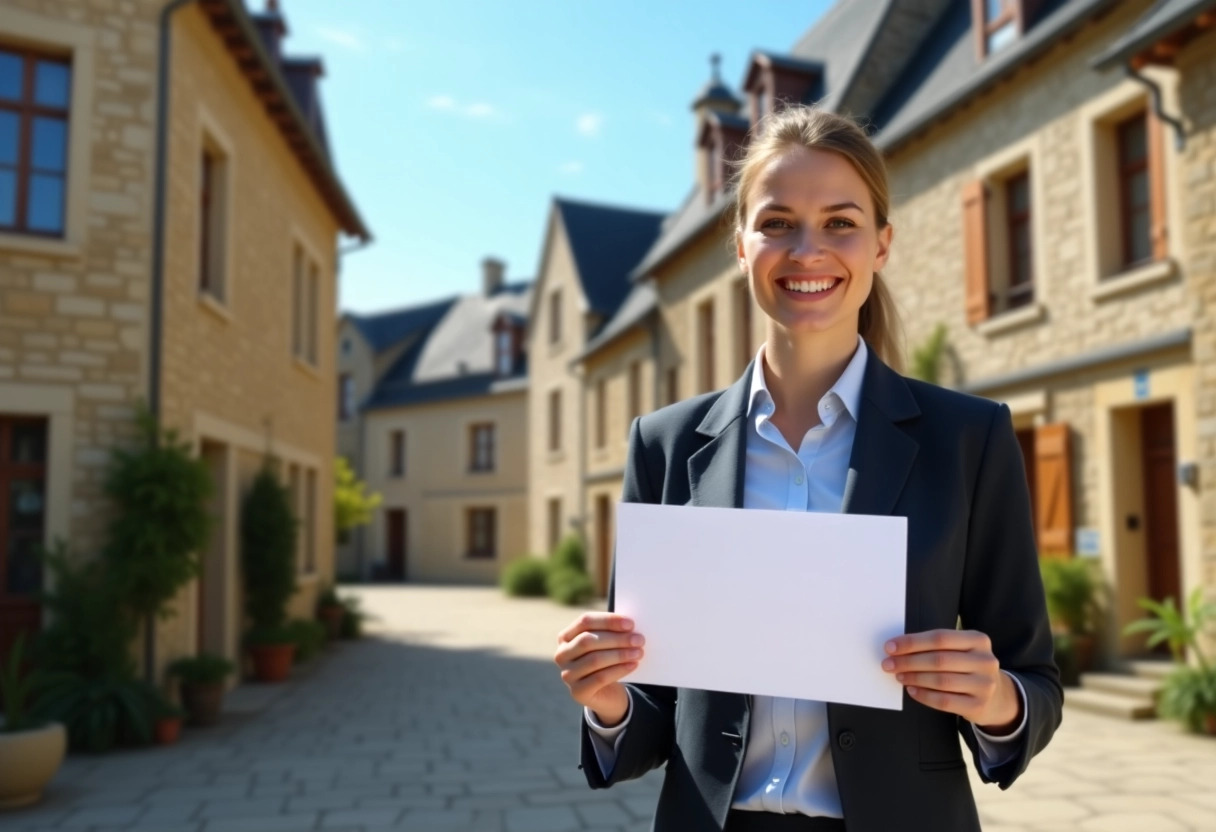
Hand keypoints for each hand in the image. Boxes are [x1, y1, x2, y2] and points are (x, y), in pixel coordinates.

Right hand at [554, 612, 643, 726]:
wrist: (605, 693)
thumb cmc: (606, 661)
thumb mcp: (606, 644)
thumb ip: (612, 633)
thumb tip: (630, 627)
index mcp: (565, 636)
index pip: (585, 621)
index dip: (608, 621)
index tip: (630, 624)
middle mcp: (562, 654)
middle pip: (588, 641)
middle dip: (616, 639)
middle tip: (639, 639)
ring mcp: (567, 674)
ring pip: (594, 660)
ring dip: (620, 654)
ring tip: (639, 652)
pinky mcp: (577, 692)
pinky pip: (600, 678)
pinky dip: (619, 670)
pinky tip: (633, 665)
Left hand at [881, 629, 1021, 733]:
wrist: (997, 696)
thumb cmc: (967, 666)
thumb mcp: (961, 650)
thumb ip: (936, 646)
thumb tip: (897, 648)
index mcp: (978, 640)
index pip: (940, 638)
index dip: (912, 642)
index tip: (889, 647)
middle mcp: (985, 661)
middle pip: (939, 659)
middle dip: (909, 661)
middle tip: (888, 664)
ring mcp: (985, 685)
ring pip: (941, 681)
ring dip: (914, 678)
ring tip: (898, 676)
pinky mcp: (979, 706)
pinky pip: (945, 701)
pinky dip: (924, 696)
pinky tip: (912, 690)